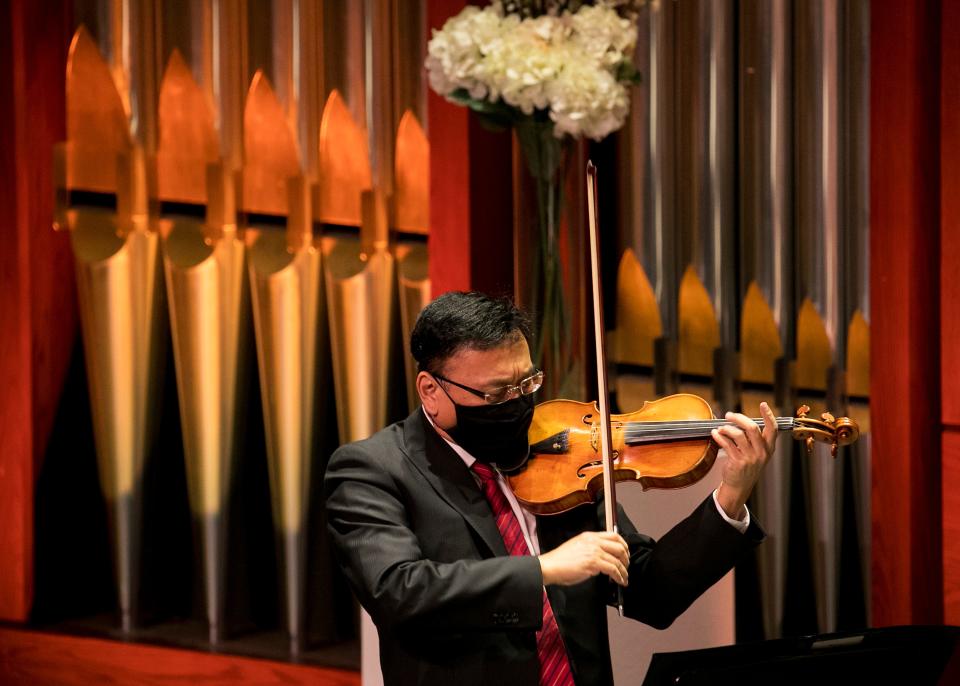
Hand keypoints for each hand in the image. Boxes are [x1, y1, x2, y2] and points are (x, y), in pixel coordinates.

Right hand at [539, 531, 629, 586]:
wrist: (550, 566)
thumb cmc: (560, 561)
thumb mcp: (577, 547)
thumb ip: (590, 548)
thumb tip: (602, 558)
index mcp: (589, 536)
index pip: (614, 535)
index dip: (624, 545)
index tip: (625, 553)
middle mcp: (593, 541)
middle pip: (620, 546)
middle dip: (626, 558)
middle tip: (626, 566)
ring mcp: (594, 551)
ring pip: (618, 560)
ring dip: (624, 571)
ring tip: (624, 578)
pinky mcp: (593, 562)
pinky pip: (613, 569)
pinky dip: (619, 576)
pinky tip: (619, 581)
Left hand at [712, 402, 778, 519]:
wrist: (740, 486)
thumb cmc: (747, 466)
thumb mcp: (757, 453)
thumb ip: (754, 438)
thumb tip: (740, 420)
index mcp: (769, 448)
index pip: (772, 429)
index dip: (769, 415)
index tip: (763, 405)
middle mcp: (761, 452)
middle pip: (752, 428)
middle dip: (739, 418)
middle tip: (729, 415)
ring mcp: (750, 458)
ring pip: (738, 434)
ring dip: (726, 428)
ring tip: (721, 428)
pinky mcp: (738, 462)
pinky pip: (727, 444)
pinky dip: (719, 436)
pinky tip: (715, 434)